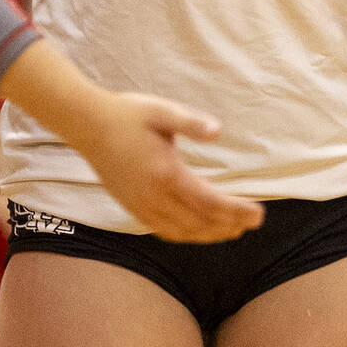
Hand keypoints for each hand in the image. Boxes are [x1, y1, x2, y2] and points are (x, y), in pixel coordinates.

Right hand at [79, 92, 264, 242]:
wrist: (87, 124)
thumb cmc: (126, 114)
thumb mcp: (161, 110)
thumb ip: (190, 122)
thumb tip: (217, 131)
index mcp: (166, 173)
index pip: (210, 203)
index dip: (237, 211)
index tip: (259, 212)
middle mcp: (154, 196)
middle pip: (200, 223)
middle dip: (230, 225)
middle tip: (253, 221)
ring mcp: (141, 205)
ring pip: (183, 232)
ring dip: (211, 234)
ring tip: (232, 229)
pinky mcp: (132, 206)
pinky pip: (164, 230)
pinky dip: (186, 235)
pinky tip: (196, 230)